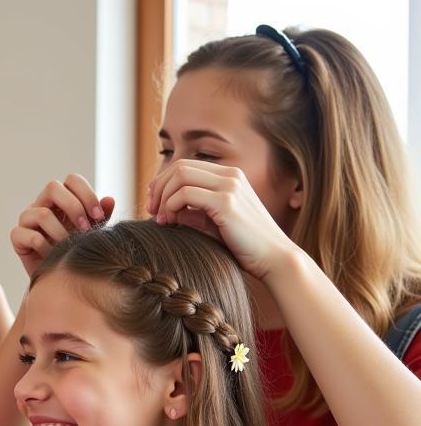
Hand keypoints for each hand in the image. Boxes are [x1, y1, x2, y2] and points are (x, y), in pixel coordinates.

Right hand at [10, 175, 114, 277]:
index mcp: (61, 198)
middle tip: (85, 230)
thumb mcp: (91, 233)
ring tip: (69, 247)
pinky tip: (53, 257)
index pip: (72, 180)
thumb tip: (110, 199)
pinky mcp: (17, 237)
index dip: (87, 195)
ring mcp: (27, 219)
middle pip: (52, 187)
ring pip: (42, 214)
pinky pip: (30, 236)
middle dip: (73, 207)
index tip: (99, 217)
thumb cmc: (74, 251)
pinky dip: (46, 248)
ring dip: (61, 233)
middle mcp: (42, 204)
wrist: (57, 278)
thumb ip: (100, 217)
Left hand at [147, 159, 298, 280]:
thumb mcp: (215, 225)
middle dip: (158, 187)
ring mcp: (230, 186)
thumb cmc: (244, 247)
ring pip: (180, 176)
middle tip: (151, 211)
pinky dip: (171, 206)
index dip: (163, 182)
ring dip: (163, 197)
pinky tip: (169, 222)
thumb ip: (194, 214)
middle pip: (179, 166)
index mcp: (229, 176)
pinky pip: (186, 194)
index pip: (186, 166)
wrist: (274, 259)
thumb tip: (168, 210)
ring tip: (160, 220)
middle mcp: (231, 175)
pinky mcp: (226, 202)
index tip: (154, 204)